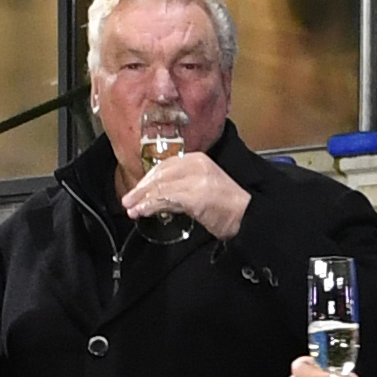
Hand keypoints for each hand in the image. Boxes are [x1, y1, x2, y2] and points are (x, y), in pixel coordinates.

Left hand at [126, 147, 250, 234]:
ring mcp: (197, 179)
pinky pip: (166, 199)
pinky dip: (151, 206)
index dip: (148, 179)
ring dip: (143, 200)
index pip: (165, 165)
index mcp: (198, 159)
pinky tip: (143, 212)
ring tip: (132, 210)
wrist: (248, 216)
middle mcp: (197, 165)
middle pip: (160, 175)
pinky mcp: (196, 195)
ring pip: (161, 187)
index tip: (138, 191)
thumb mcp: (202, 186)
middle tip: (127, 201)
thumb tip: (155, 194)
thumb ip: (181, 185)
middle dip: (142, 189)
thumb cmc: (225, 206)